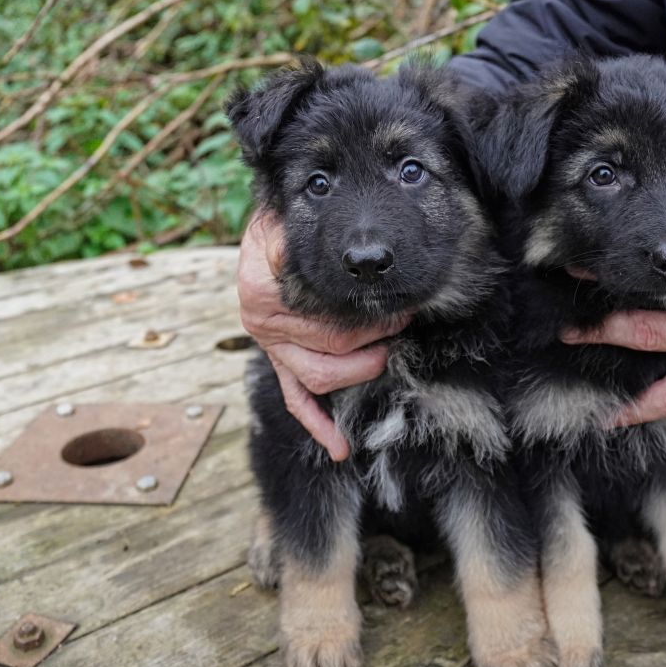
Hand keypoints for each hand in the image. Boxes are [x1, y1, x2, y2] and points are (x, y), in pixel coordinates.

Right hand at [237, 210, 409, 460]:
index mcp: (263, 291)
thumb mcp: (287, 220)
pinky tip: (340, 446)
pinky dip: (318, 425)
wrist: (266, 227)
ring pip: (320, 378)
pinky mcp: (279, 362)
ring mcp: (271, 348)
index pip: (327, 317)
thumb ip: (303, 234)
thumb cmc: (286, 222)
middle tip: (402, 321)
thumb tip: (329, 251)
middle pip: (331, 348)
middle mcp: (263, 324)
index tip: (399, 305)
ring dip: (360, 371)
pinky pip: (296, 400)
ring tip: (386, 356)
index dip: (371, 316)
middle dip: (375, 339)